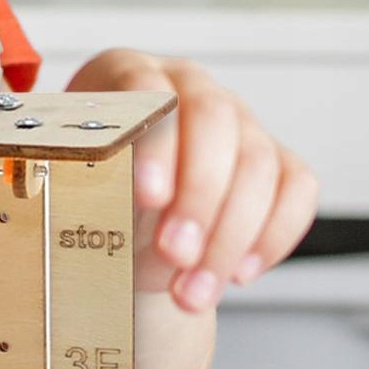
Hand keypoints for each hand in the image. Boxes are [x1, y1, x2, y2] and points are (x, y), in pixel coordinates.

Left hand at [65, 49, 318, 313]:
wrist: (121, 228)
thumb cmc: (91, 198)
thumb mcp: (72, 194)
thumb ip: (81, 193)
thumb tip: (89, 218)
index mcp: (130, 76)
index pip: (149, 91)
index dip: (154, 145)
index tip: (148, 198)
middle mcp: (191, 89)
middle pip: (215, 121)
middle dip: (199, 195)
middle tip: (176, 253)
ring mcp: (240, 122)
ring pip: (259, 163)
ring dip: (229, 236)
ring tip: (193, 292)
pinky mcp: (277, 161)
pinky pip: (297, 190)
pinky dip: (273, 236)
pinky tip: (238, 275)